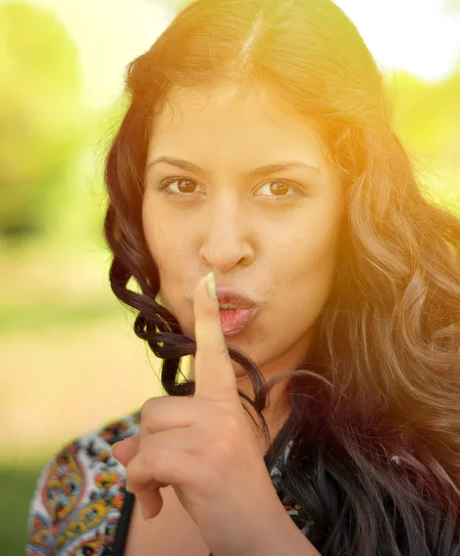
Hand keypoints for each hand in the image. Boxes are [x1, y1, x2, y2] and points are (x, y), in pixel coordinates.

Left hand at [111, 272, 288, 554]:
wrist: (258, 536)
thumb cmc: (226, 494)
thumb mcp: (194, 460)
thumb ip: (160, 442)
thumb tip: (119, 447)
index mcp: (228, 404)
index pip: (214, 353)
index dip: (207, 315)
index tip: (206, 277)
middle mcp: (224, 410)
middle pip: (153, 408)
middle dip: (150, 445)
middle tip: (166, 476)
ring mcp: (216, 433)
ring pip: (146, 434)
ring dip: (143, 469)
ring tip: (166, 492)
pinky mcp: (202, 460)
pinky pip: (143, 461)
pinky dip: (139, 487)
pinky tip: (156, 506)